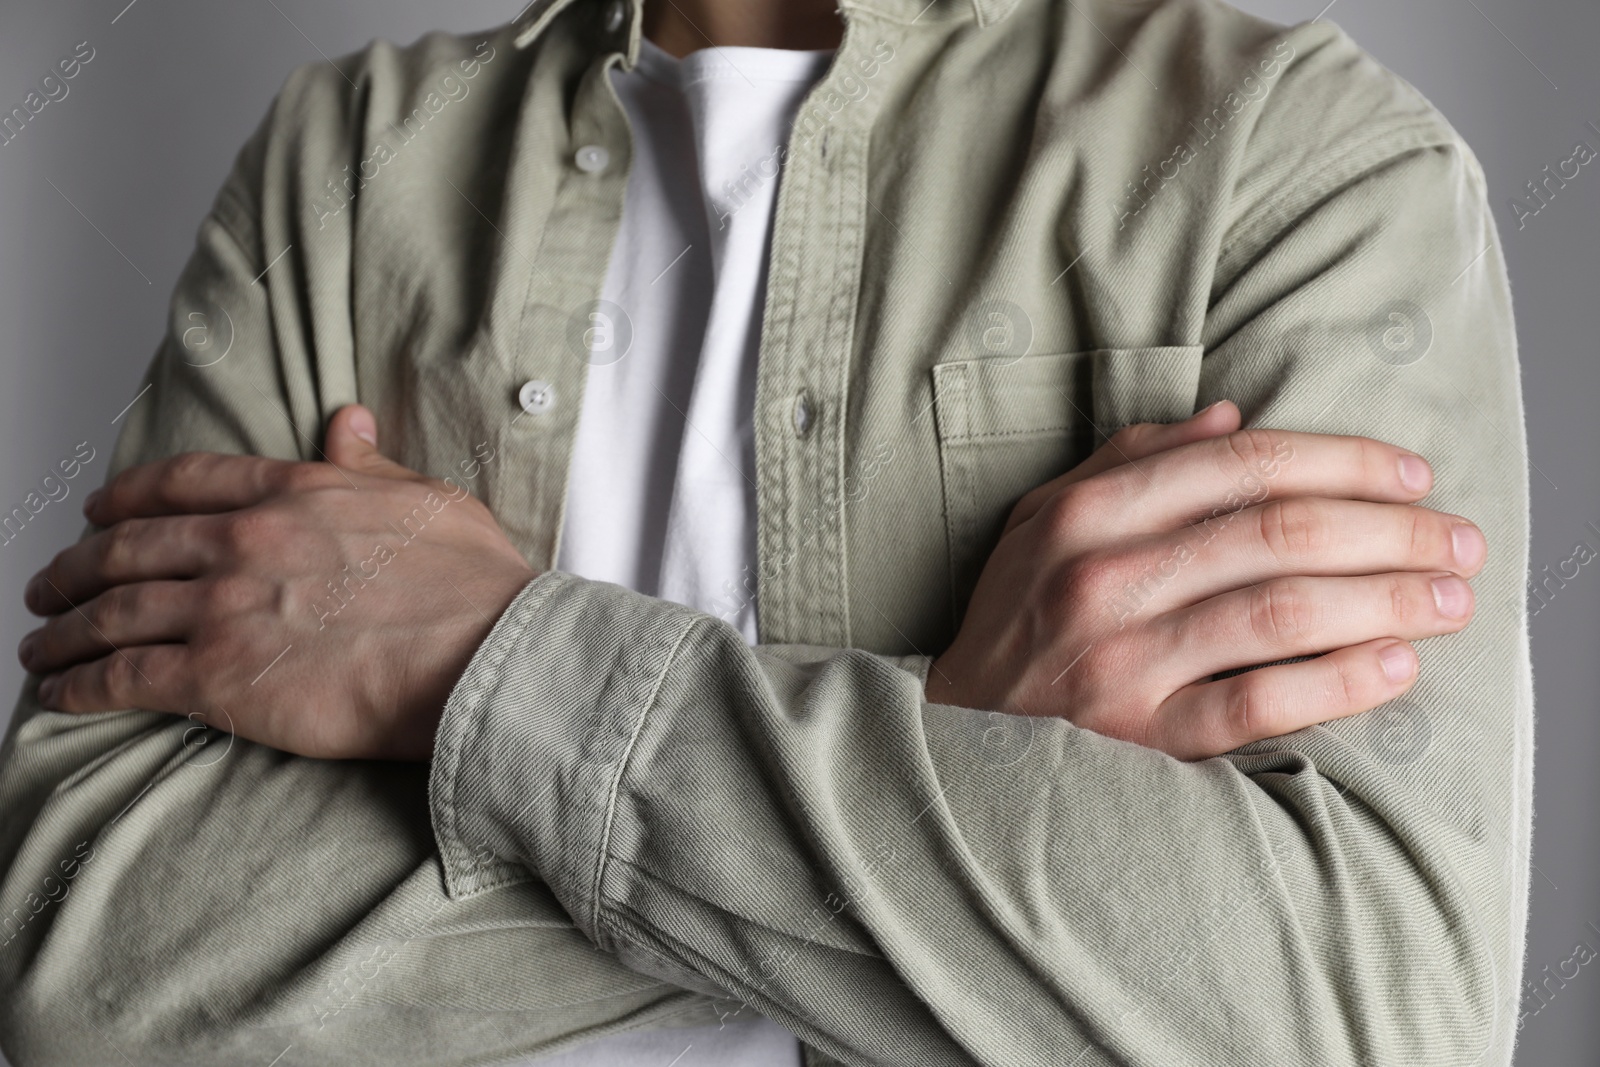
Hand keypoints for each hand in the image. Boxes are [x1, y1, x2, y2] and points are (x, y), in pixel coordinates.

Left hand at [17, 405, 536, 760]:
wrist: (486, 655)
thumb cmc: (475, 588)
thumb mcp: (430, 500)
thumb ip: (372, 465)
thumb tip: (348, 422)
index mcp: (295, 494)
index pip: (186, 483)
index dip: (129, 496)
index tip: (101, 511)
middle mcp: (245, 542)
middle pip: (130, 547)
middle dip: (77, 567)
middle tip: (50, 584)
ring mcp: (225, 608)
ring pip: (112, 611)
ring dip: (63, 629)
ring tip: (40, 645)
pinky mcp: (219, 678)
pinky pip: (124, 676)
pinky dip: (79, 685)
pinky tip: (58, 693)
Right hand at [926, 400, 1486, 759]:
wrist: (955, 731)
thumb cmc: (1016, 613)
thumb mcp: (1047, 516)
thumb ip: (1134, 460)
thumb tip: (1233, 419)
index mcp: (1087, 513)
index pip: (1240, 465)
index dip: (1340, 461)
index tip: (1411, 474)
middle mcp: (1103, 578)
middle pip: (1277, 533)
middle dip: (1389, 528)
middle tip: (1458, 539)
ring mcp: (1122, 660)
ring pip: (1281, 611)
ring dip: (1386, 599)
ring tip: (1451, 597)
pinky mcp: (1140, 736)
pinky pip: (1258, 703)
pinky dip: (1337, 681)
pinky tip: (1397, 666)